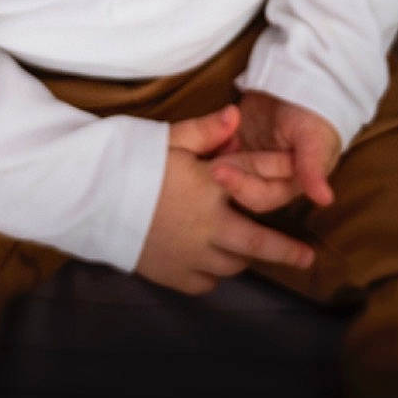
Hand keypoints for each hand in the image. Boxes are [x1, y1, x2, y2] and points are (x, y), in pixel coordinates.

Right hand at [135, 104, 316, 296]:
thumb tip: (236, 114)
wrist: (90, 198)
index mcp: (213, 191)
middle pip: (257, 247)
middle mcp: (210, 228)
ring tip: (247, 252)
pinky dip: (211, 276)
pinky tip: (209, 264)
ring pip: (231, 266)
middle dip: (285, 253)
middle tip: (306, 259)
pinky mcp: (171, 274)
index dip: (285, 197)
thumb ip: (205, 130)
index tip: (307, 215)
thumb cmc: (130, 162)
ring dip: (242, 258)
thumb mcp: (167, 139)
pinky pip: (204, 282)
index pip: (260, 193)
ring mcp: (191, 256)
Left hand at [215, 89, 341, 207]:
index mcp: (286, 184)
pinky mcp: (231, 143)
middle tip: (208, 160)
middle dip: (223, 174)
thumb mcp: (315, 139)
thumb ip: (314, 168)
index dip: (240, 186)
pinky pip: (212, 147)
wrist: (298, 82)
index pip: (260, 196)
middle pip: (236, 186)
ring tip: (207, 138)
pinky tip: (206, 127)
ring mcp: (246, 159)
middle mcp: (264, 177)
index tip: (220, 171)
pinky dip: (207, 139)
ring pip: (222, 168)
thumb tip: (325, 199)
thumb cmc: (314, 114)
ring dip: (212, 157)